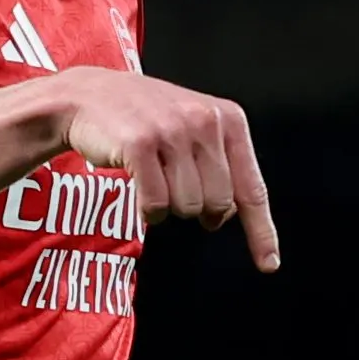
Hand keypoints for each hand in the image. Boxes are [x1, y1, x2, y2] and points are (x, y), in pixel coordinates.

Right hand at [42, 71, 279, 271]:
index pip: (252, 187)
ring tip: (154, 177)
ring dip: (168, 206)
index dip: (260, 231)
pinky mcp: (139, 144)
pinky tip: (140, 187)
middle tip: (175, 187)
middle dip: (197, 209)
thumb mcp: (194, 131)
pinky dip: (148, 210)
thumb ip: (218, 167)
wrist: (89, 95)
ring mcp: (172, 131)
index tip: (269, 264)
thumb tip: (225, 217)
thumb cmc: (145, 119)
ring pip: (187, 207)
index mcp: (229, 119)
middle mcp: (205, 121)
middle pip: (218, 204)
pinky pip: (155, 204)